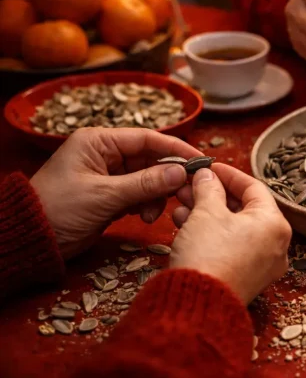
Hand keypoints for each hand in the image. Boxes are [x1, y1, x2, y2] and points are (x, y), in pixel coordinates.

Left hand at [29, 128, 201, 259]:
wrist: (31, 240)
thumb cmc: (59, 209)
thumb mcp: (105, 196)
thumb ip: (146, 183)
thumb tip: (182, 172)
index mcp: (98, 142)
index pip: (147, 138)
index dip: (176, 149)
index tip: (200, 161)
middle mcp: (105, 154)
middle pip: (151, 159)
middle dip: (168, 177)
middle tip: (186, 192)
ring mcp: (108, 176)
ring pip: (148, 179)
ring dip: (157, 195)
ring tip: (153, 214)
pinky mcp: (110, 196)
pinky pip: (140, 194)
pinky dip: (147, 205)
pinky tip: (144, 217)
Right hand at [170, 164, 290, 302]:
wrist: (198, 306)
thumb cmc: (208, 255)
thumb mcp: (206, 212)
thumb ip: (208, 188)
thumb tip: (207, 175)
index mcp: (275, 224)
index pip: (254, 188)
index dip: (228, 174)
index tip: (209, 167)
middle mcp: (276, 245)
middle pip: (244, 209)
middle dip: (213, 195)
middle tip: (190, 186)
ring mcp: (263, 265)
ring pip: (235, 229)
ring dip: (208, 214)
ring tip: (181, 204)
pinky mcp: (246, 278)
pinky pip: (231, 247)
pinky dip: (212, 234)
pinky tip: (185, 225)